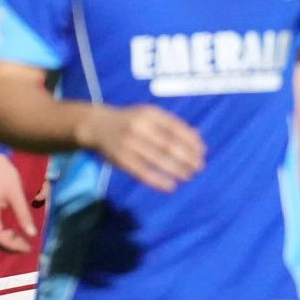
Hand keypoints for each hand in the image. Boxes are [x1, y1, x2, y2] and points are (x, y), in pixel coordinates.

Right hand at [0, 150, 37, 252]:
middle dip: (9, 246)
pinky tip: (10, 230)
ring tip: (20, 239)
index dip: (13, 246)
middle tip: (26, 246)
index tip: (28, 247)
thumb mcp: (16, 193)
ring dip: (3, 241)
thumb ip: (23, 214)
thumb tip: (33, 234)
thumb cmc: (2, 172)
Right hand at [76, 104, 204, 191]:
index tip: (203, 151)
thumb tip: (198, 135)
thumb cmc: (129, 120)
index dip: (191, 140)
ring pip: (158, 159)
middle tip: (199, 167)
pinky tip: (171, 186)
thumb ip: (171, 124)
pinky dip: (158, 181)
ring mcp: (129, 143)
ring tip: (189, 176)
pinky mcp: (121, 159)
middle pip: (169, 144)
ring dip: (177, 169)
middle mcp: (139, 126)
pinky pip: (143, 172)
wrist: (97, 126)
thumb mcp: (148, 115)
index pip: (176, 127)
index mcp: (149, 113)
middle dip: (188, 157)